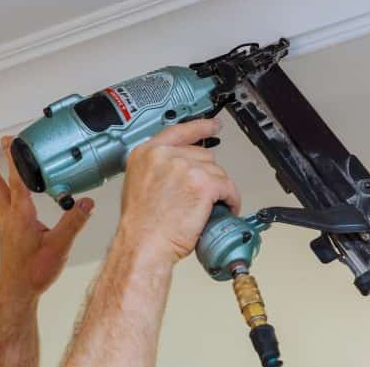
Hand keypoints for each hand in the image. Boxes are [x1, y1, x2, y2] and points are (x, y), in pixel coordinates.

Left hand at [0, 137, 94, 299]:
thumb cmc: (34, 272)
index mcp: (21, 216)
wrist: (19, 292)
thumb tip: (86, 203)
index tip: (10, 140)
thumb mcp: (59, 246)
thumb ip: (74, 223)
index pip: (17, 180)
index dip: (14, 159)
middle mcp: (8, 217)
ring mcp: (4, 224)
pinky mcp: (5, 232)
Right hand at [119, 119, 240, 264]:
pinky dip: (230, 199)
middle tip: (201, 194)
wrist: (144, 244)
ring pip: (216, 171)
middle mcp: (166, 155)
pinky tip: (225, 208)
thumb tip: (177, 171)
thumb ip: (157, 169)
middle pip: (202, 155)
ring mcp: (186, 167)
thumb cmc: (140, 224)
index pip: (179, 132)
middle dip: (206, 175)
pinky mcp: (204, 183)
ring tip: (209, 207)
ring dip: (218, 189)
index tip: (212, 125)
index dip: (200, 127)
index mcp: (147, 153)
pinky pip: (228, 187)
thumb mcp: (139, 184)